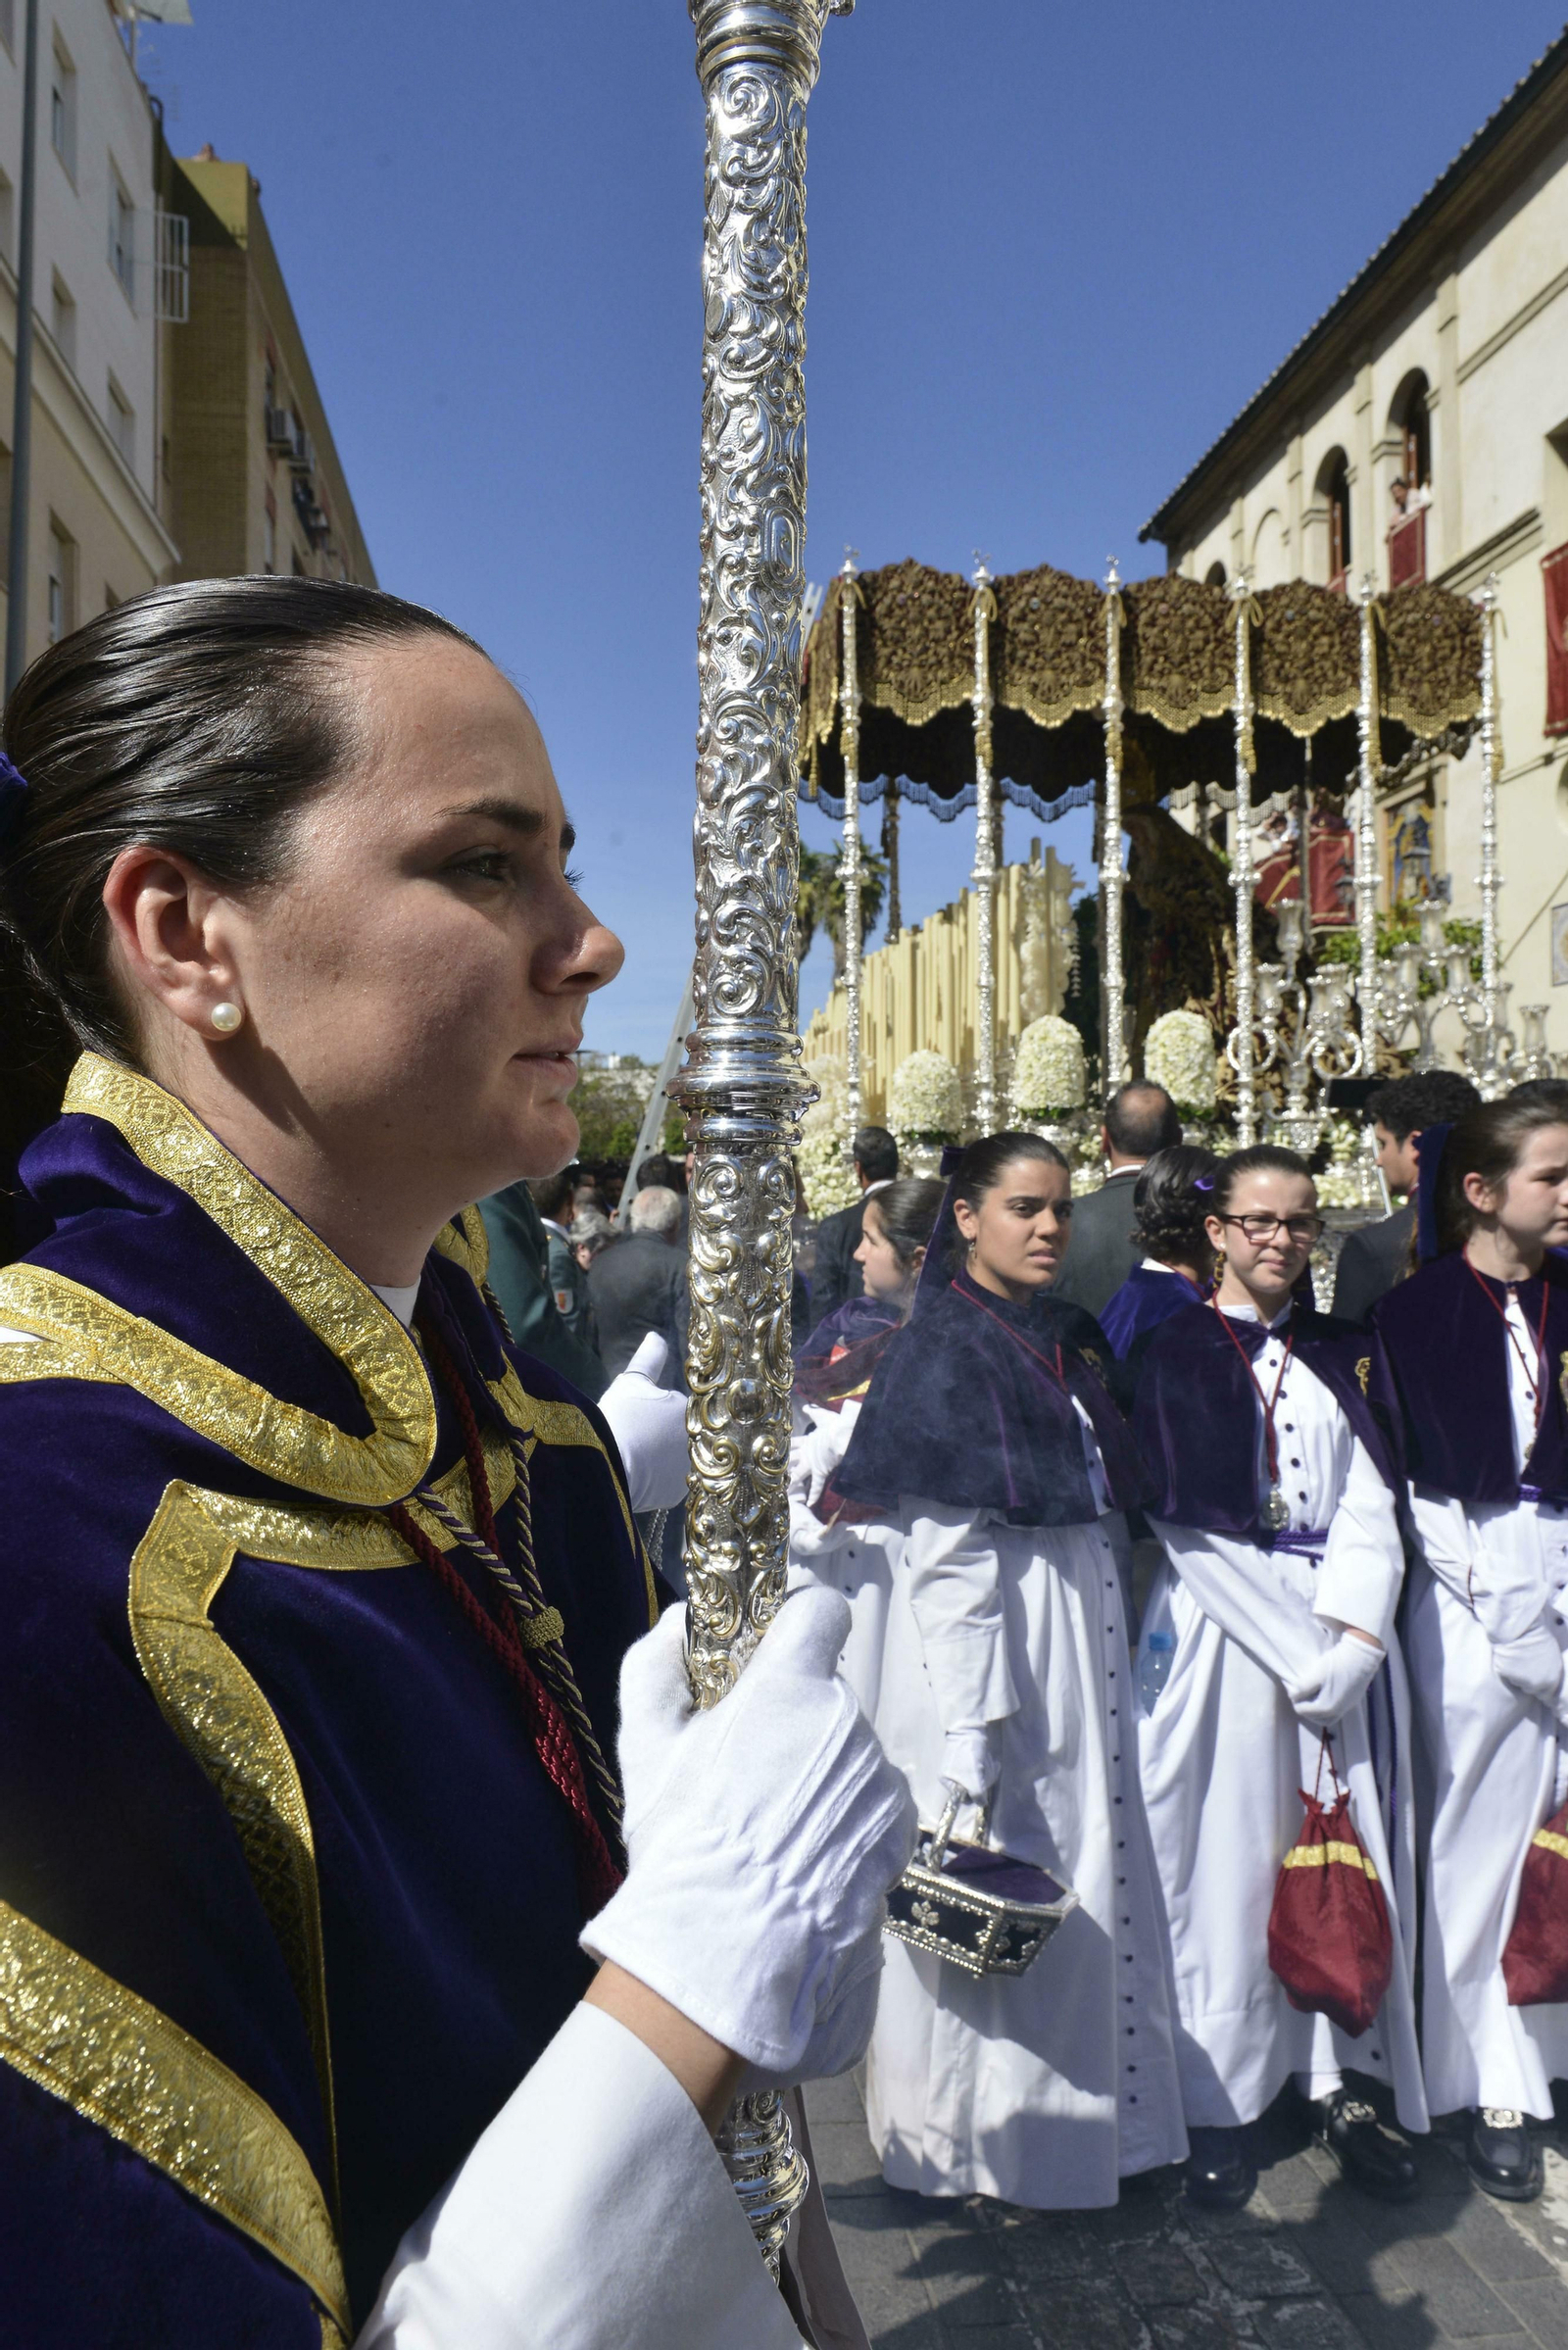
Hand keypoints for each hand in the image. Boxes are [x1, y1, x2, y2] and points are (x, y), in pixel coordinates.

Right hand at [582, 1587, 916, 2085]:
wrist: (730, 1953)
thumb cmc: (682, 1844)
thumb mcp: (646, 1748)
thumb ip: (656, 1668)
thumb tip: (676, 1623)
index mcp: (791, 1685)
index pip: (818, 1612)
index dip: (793, 1629)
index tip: (768, 1660)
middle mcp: (849, 1720)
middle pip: (826, 1696)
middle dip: (794, 1723)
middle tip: (749, 1774)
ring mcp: (881, 1780)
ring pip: (849, 1755)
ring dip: (820, 1777)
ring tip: (773, 1834)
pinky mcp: (898, 1835)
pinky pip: (871, 1807)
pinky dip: (843, 1824)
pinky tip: (802, 1863)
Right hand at [598, 1334, 688, 1510]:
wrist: (608, 1467)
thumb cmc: (620, 1418)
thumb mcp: (632, 1382)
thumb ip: (650, 1358)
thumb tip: (655, 1335)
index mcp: (696, 1410)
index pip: (684, 1404)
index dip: (662, 1408)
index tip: (645, 1414)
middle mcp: (704, 1440)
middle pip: (685, 1431)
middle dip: (667, 1432)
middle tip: (639, 1434)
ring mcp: (692, 1469)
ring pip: (679, 1457)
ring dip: (664, 1456)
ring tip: (636, 1454)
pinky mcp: (678, 1494)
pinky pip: (669, 1481)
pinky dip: (657, 1478)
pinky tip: (638, 1472)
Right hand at [940, 1722, 1001, 1802]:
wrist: (972, 1729)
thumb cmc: (968, 1755)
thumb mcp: (972, 1778)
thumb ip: (977, 1794)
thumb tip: (982, 1804)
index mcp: (947, 1780)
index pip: (963, 1796)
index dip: (975, 1793)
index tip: (981, 1785)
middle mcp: (952, 1775)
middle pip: (972, 1787)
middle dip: (983, 1779)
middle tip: (984, 1769)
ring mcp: (962, 1767)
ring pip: (979, 1779)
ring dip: (988, 1772)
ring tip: (988, 1762)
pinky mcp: (971, 1760)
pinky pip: (982, 1770)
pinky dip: (988, 1767)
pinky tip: (991, 1761)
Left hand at [1287, 1631, 1383, 1728]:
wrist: (1361, 1657)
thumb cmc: (1336, 1665)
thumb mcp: (1315, 1674)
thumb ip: (1302, 1688)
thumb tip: (1292, 1696)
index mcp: (1326, 1708)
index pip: (1302, 1711)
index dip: (1295, 1701)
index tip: (1293, 1690)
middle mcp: (1338, 1711)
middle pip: (1315, 1718)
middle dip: (1306, 1709)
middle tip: (1300, 1696)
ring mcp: (1347, 1707)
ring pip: (1328, 1716)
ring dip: (1317, 1711)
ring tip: (1312, 1698)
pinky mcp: (1353, 1700)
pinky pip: (1337, 1710)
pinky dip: (1328, 1706)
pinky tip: (1325, 1693)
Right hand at [1490, 1623, 1567, 1712]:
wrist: (1522, 1628)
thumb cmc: (1539, 1638)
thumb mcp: (1553, 1657)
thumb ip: (1551, 1672)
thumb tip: (1548, 1678)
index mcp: (1552, 1681)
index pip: (1546, 1696)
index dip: (1541, 1688)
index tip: (1536, 1680)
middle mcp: (1537, 1684)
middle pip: (1530, 1689)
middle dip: (1528, 1680)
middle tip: (1525, 1665)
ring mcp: (1520, 1680)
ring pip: (1517, 1682)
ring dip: (1516, 1674)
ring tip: (1517, 1658)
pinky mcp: (1506, 1674)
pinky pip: (1505, 1674)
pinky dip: (1505, 1667)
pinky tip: (1508, 1656)